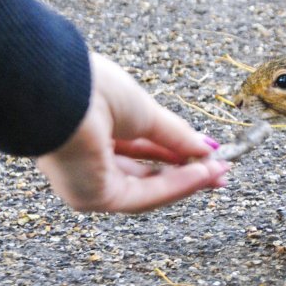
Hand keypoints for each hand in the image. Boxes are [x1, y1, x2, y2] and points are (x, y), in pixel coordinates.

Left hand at [37, 53, 229, 212]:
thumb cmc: (94, 89)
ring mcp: (89, 182)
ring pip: (148, 189)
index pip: (143, 151)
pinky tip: (201, 175)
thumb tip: (206, 149)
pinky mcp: (93, 196)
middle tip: (221, 171)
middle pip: (148, 175)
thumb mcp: (147, 112)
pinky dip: (174, 186)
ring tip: (218, 173)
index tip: (212, 154)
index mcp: (95, 134)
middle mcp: (88, 162)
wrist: (64, 91)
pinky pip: (143, 195)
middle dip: (187, 173)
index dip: (180, 154)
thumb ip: (177, 135)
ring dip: (186, 181)